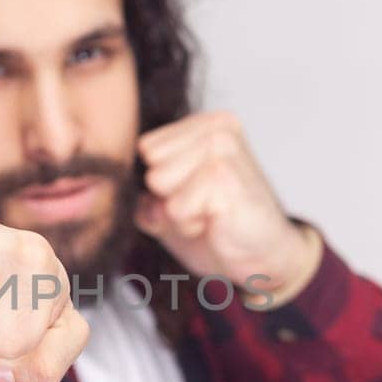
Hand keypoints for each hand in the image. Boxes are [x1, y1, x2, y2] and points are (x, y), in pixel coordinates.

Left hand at [133, 110, 322, 308]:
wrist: (264, 257)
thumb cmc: (219, 228)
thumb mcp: (168, 205)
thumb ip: (141, 189)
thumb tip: (117, 186)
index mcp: (204, 124)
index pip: (145, 148)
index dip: (160, 183)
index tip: (193, 194)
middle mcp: (216, 126)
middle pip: (150, 163)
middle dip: (168, 195)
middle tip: (204, 207)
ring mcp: (223, 148)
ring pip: (159, 182)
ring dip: (179, 210)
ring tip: (210, 213)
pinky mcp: (225, 176)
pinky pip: (174, 206)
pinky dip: (190, 223)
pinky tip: (218, 221)